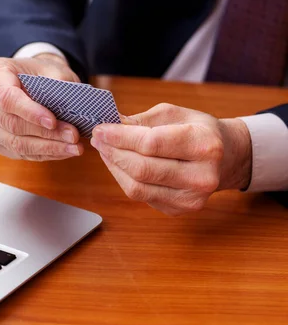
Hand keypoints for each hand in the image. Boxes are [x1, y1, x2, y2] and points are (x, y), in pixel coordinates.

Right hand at [0, 54, 83, 160]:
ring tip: (73, 148)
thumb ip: (58, 83)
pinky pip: (17, 153)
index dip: (30, 112)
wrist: (28, 81)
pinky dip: (43, 154)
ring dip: (47, 148)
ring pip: (14, 143)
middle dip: (46, 133)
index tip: (53, 121)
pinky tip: (62, 152)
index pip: (6, 97)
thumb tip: (68, 105)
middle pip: (11, 123)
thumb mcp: (52, 69)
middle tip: (73, 136)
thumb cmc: (39, 73)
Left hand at [90, 103, 251, 215]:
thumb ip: (142, 121)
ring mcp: (192, 198)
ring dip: (114, 167)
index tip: (101, 128)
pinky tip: (119, 164)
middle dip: (113, 152)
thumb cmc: (199, 130)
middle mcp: (202, 176)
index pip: (151, 144)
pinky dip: (124, 179)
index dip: (120, 137)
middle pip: (142, 168)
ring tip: (105, 150)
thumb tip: (109, 125)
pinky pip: (141, 196)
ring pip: (137, 187)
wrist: (227, 157)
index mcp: (205, 145)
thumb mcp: (175, 114)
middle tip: (98, 138)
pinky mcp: (180, 210)